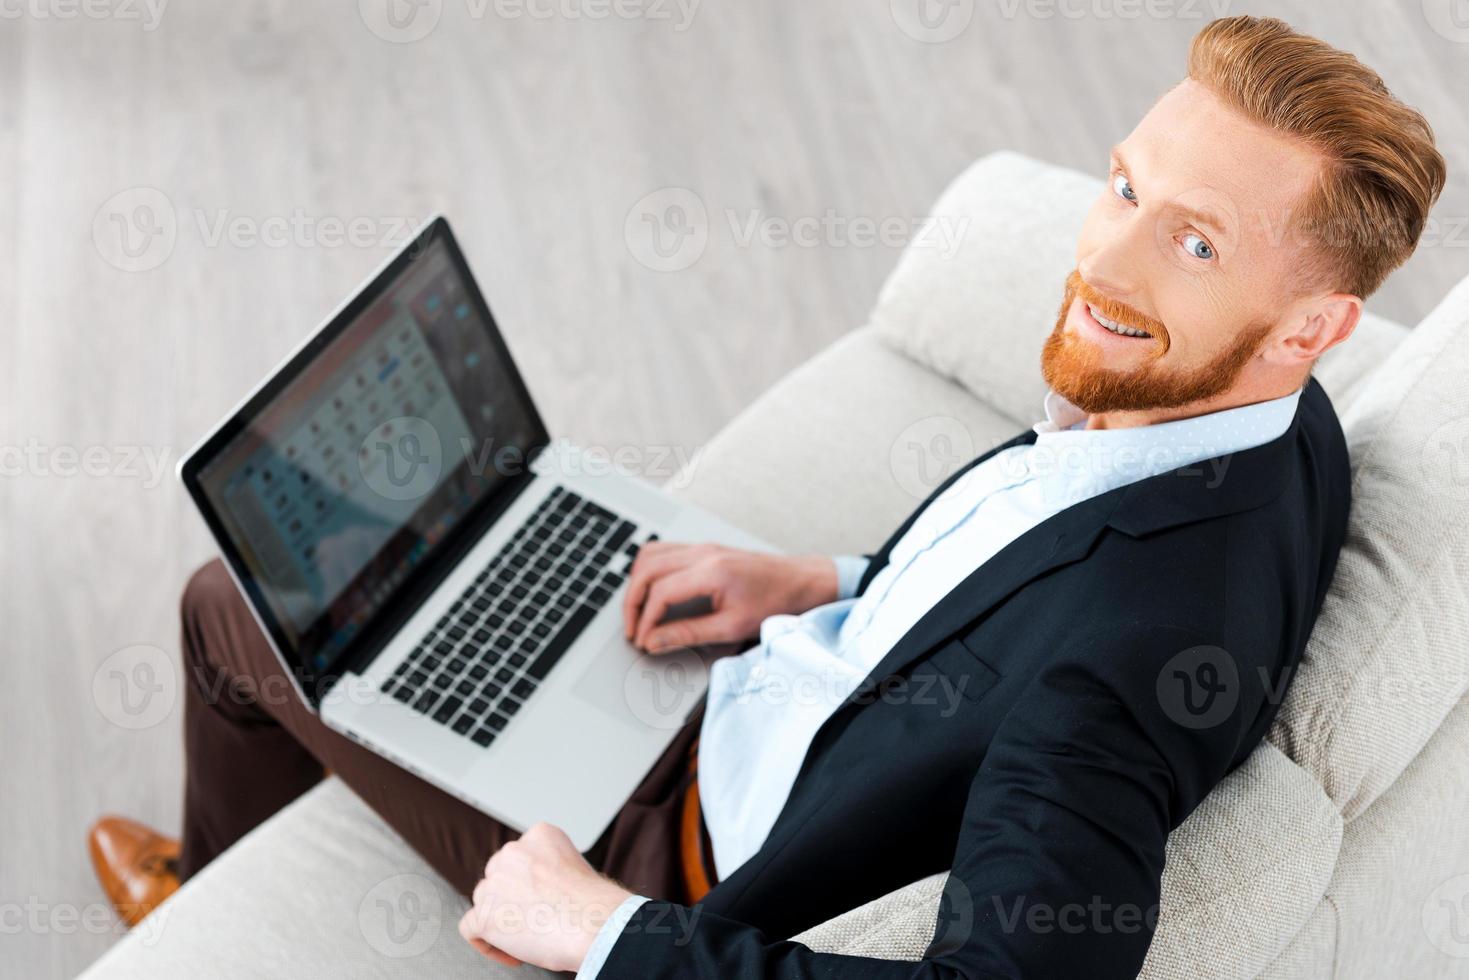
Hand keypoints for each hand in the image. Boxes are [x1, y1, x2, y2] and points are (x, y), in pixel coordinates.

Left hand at [458, 823, 633, 973]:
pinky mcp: (484, 915)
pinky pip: (470, 928)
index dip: (528, 882)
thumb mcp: (575, 868)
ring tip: (528, 940)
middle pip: (498, 876)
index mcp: (540, 836)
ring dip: (501, 920)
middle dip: (512, 898)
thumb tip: (535, 893)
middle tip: (535, 920)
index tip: (542, 899)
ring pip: (484, 901)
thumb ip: (549, 871)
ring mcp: (495, 883)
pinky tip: (512, 954)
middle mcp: (513, 853)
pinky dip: (486, 944)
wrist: (595, 925)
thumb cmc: (594, 906)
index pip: (520, 857)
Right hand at [622, 543, 838, 651]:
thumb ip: (689, 634)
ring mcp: (703, 547)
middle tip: (632, 630)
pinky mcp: (705, 549)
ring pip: (650, 554)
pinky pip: (664, 551)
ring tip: (638, 612)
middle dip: (632, 602)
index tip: (643, 641)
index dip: (645, 620)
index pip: (660, 592)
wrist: (803, 581)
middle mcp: (702, 553)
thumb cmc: (776, 602)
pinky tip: (653, 592)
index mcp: (710, 571)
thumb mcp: (732, 627)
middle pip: (647, 569)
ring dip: (637, 583)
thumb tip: (655, 641)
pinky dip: (650, 570)